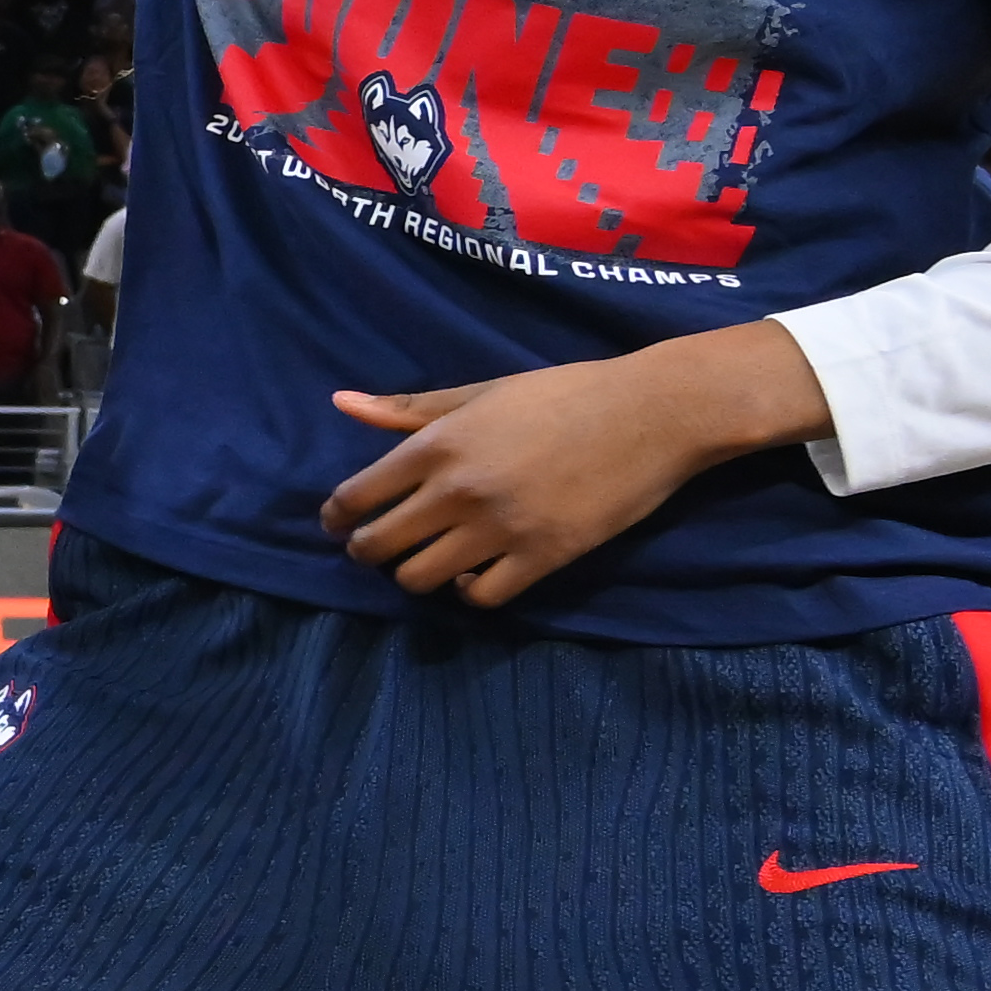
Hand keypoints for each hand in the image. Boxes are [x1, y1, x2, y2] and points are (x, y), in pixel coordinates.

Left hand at [315, 329, 812, 604]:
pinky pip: (480, 597)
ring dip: (413, 574)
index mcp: (439, 443)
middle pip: (379, 545)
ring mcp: (501, 528)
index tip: (338, 521)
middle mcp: (460, 490)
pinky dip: (466, 592)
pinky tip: (470, 575)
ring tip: (424, 560)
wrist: (652, 413)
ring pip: (420, 578)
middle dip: (366, 550)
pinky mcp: (543, 557)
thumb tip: (342, 403)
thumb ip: (410, 407)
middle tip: (374, 547)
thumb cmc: (564, 394)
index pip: (356, 496)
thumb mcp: (482, 392)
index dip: (337, 515)